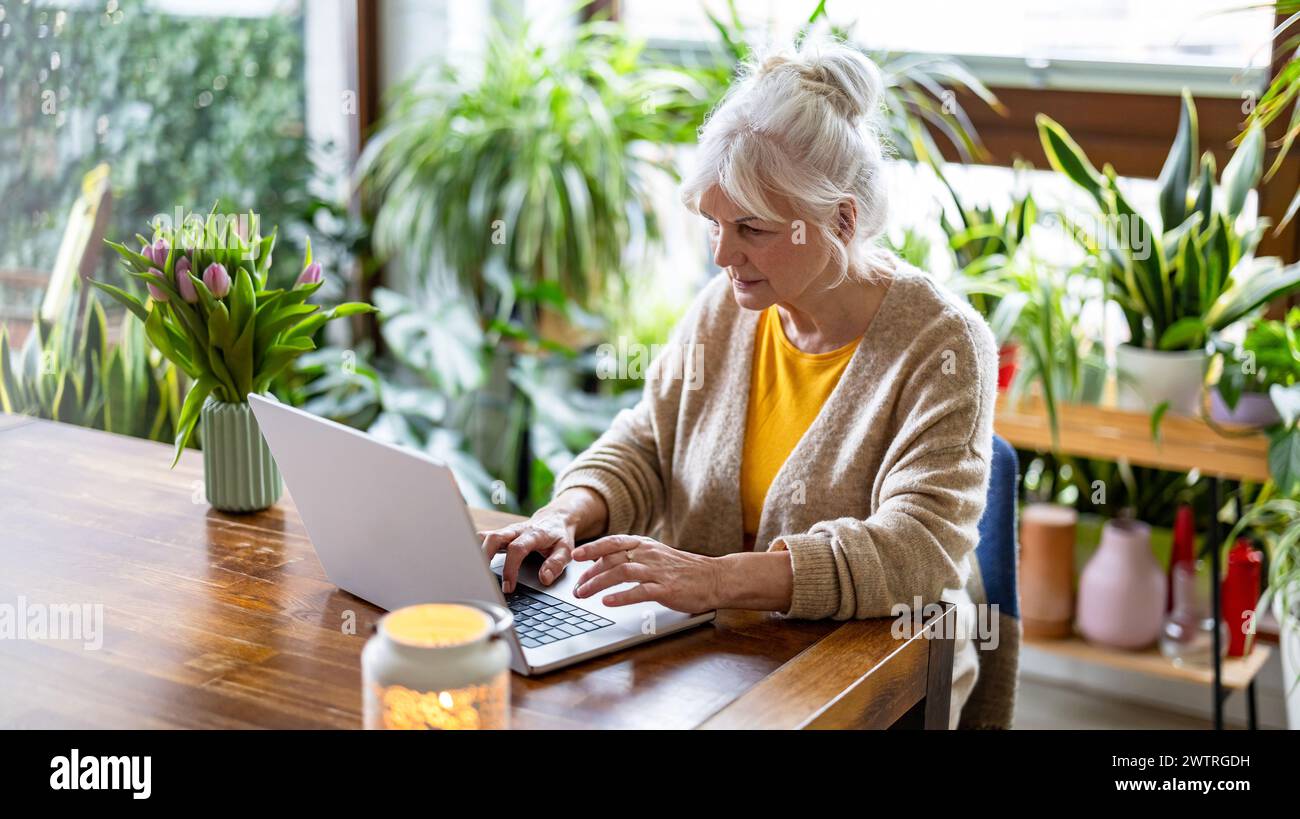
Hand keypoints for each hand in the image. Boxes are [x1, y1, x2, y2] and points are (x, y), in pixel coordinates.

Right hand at [479, 508, 576, 592]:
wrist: (554, 518)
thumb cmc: (558, 535)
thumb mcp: (565, 550)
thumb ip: (556, 564)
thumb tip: (544, 578)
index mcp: (532, 535)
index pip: (516, 549)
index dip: (510, 568)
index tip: (508, 586)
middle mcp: (516, 531)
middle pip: (494, 538)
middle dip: (485, 557)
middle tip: (483, 578)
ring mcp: (506, 532)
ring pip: (485, 537)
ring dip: (477, 553)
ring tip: (474, 573)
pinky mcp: (500, 534)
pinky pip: (484, 538)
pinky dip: (476, 549)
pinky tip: (472, 564)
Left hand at [572, 535, 720, 613]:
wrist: (715, 577)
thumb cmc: (685, 570)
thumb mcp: (657, 556)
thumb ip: (634, 557)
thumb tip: (605, 563)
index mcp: (646, 545)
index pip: (613, 542)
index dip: (593, 548)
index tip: (575, 555)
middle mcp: (649, 555)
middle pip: (612, 558)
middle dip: (590, 572)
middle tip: (576, 587)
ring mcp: (658, 571)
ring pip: (621, 572)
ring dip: (599, 583)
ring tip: (584, 595)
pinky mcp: (666, 589)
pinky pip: (639, 591)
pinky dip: (621, 596)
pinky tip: (608, 602)